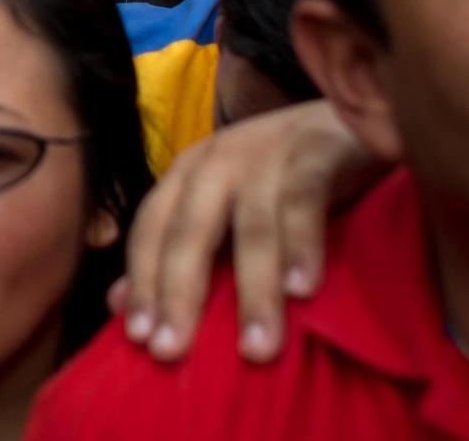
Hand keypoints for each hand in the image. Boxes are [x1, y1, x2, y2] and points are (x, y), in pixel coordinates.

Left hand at [107, 99, 385, 362]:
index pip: (151, 229)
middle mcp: (218, 160)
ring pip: (251, 228)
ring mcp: (266, 153)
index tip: (137, 338)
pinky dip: (302, 245)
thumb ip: (179, 253)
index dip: (141, 281)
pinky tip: (302, 291)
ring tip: (255, 349)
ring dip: (253, 292)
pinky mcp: (316, 152)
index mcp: (189, 175)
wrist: (351, 116)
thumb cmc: (283, 177)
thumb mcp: (227, 210)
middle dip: (178, 293)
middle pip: (189, 230)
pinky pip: (304, 201)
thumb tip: (117, 305)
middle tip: (171, 351)